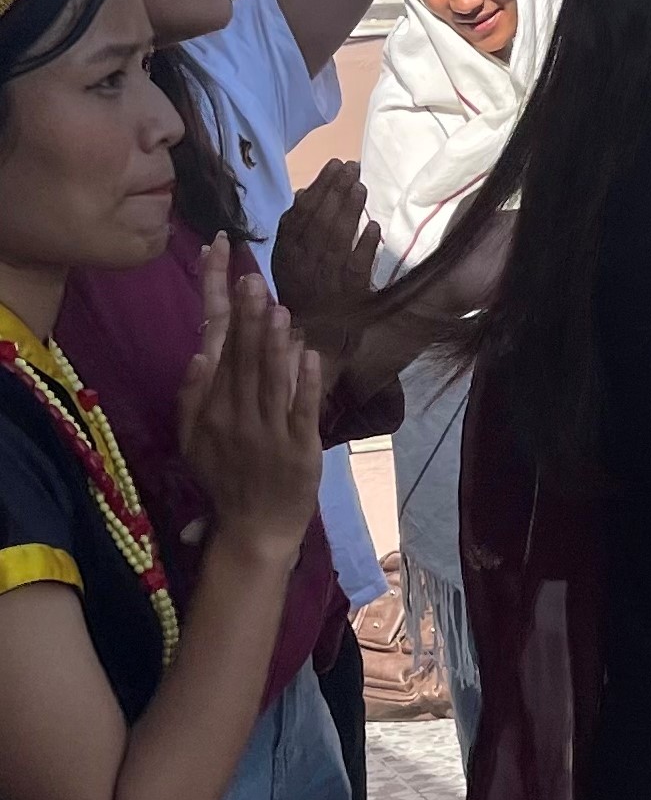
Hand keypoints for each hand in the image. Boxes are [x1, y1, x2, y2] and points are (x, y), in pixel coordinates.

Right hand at [177, 246, 323, 560]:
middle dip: (248, 316)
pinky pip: (302, 408)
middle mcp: (235, 416)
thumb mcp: (192, 441)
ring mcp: (268, 431)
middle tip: (255, 278)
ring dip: (274, 342)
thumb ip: (192, 396)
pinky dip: (307, 380)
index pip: (216, 348)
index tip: (229, 272)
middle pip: (242, 357)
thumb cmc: (225, 478)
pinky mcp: (301, 448)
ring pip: (271, 379)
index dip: (223, 309)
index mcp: (210, 409)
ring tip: (278, 307)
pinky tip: (310, 352)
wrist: (254, 527)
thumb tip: (198, 352)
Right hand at [270, 161, 381, 371]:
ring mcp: (326, 278)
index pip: (299, 215)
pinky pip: (357, 266)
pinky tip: (374, 226)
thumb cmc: (305, 295)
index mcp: (285, 254)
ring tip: (361, 186)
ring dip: (350, 211)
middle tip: (352, 167)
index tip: (333, 166)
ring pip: (337, 239)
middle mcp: (302, 264)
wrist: (316, 340)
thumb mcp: (290, 261)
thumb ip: (295, 229)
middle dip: (336, 191)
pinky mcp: (350, 294)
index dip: (318, 188)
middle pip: (319, 221)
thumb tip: (304, 193)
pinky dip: (365, 246)